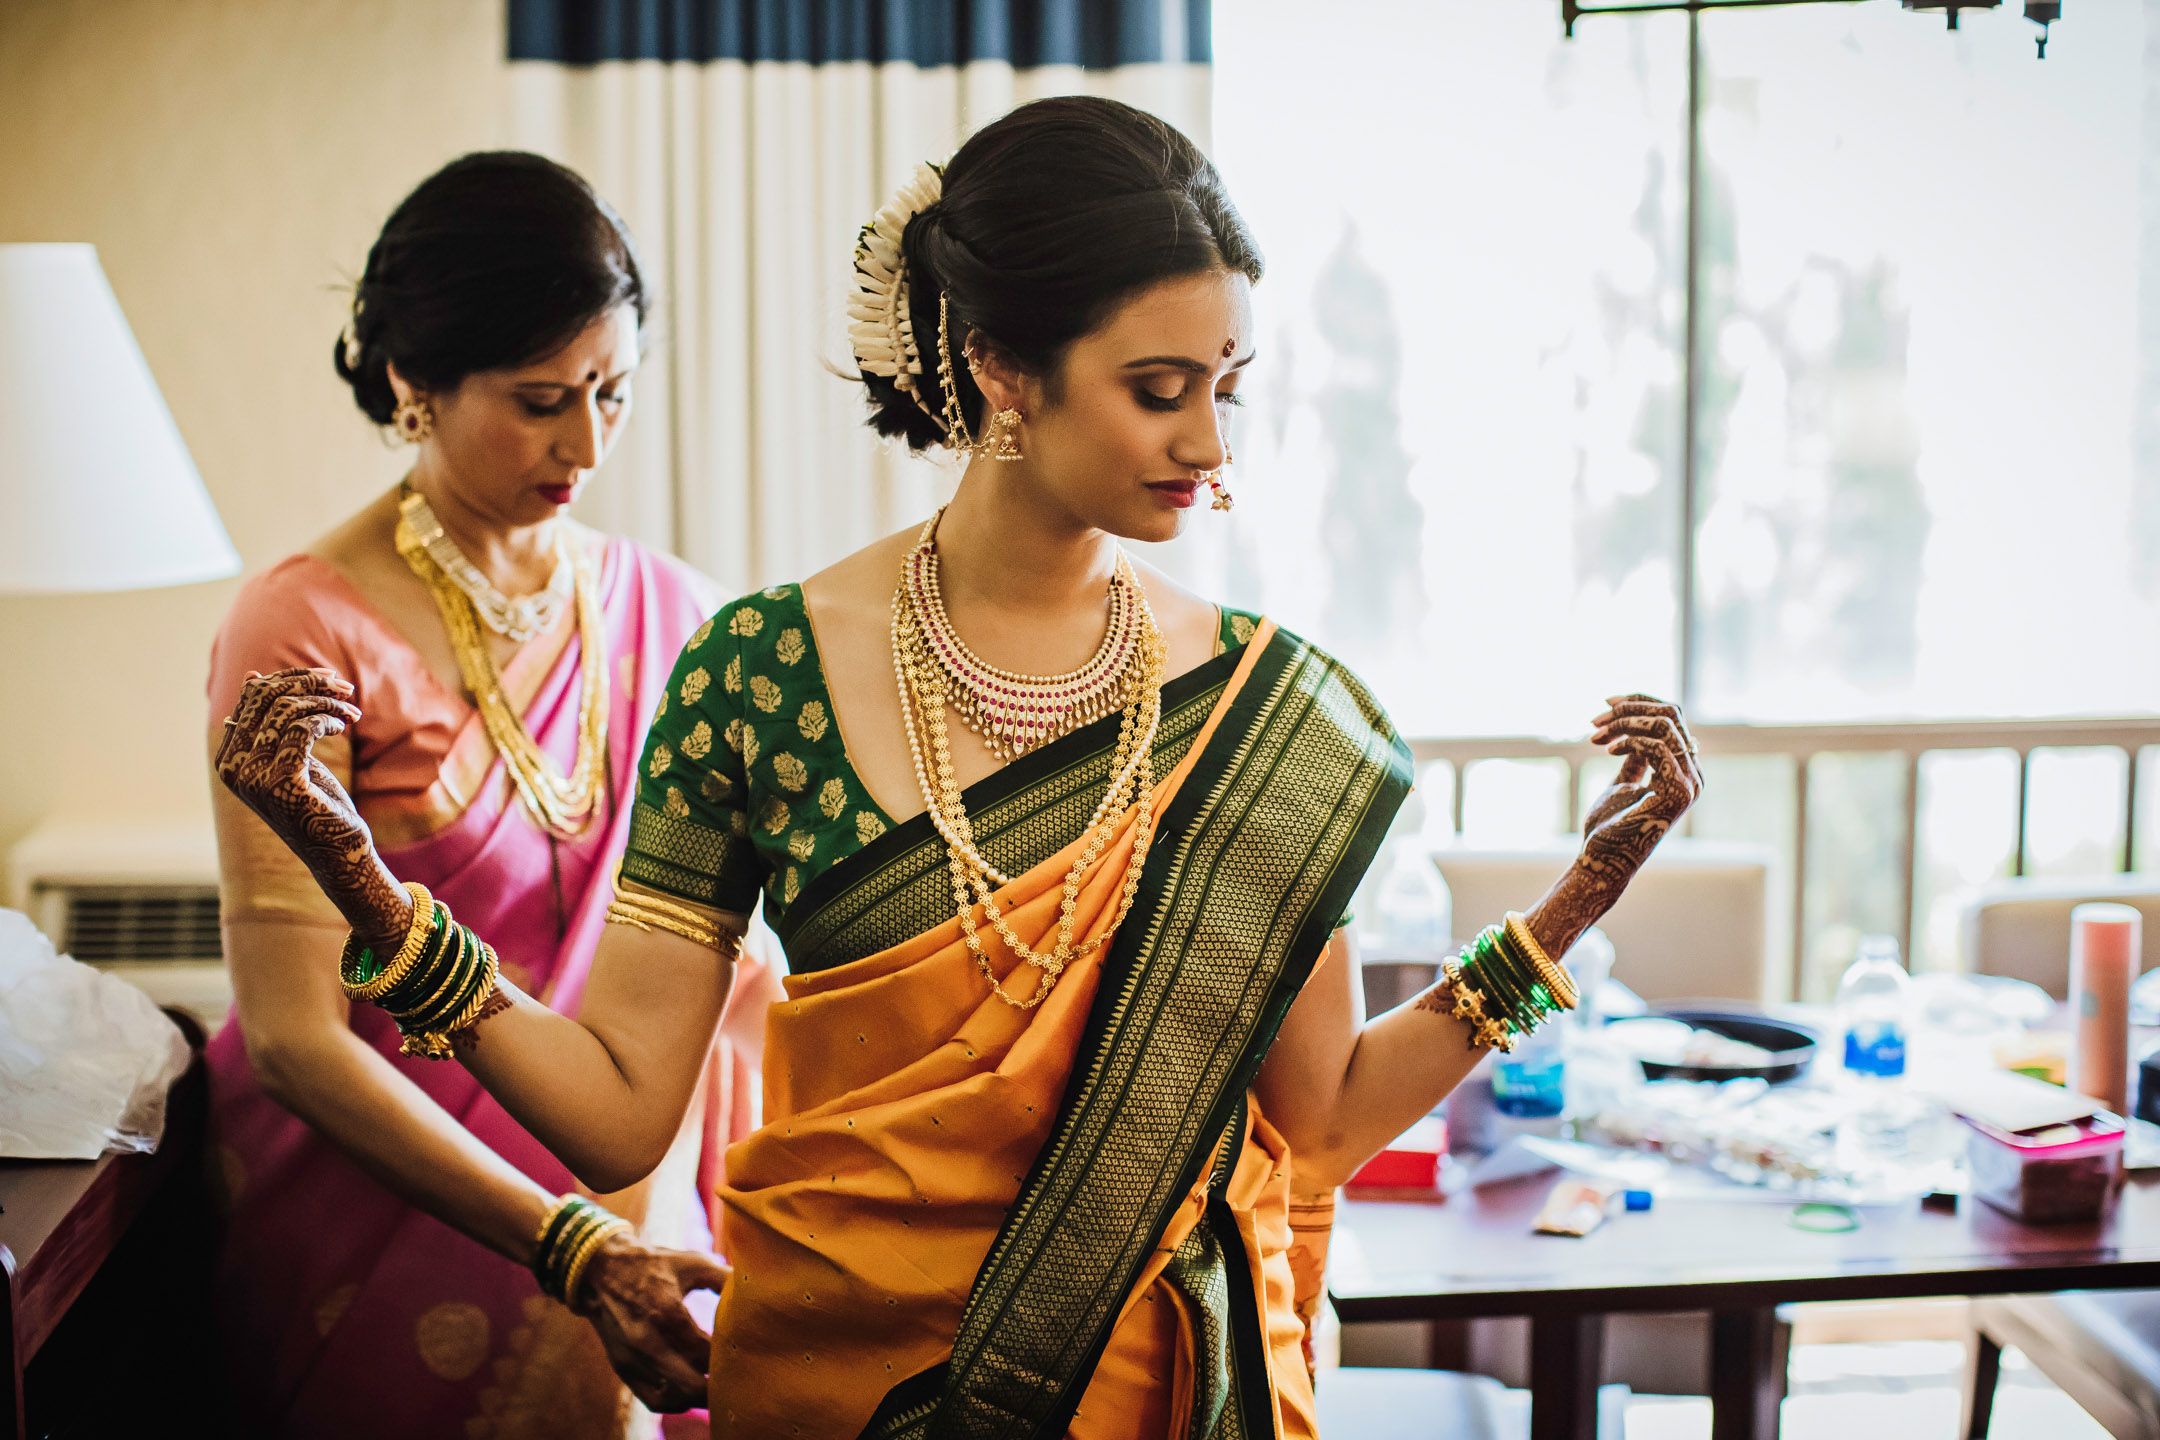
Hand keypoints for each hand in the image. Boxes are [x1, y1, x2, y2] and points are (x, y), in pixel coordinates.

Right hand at [215, 667, 410, 946]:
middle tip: (344, 687)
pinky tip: (343, 724)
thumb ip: (269, 723)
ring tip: (351, 711)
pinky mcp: (281, 782)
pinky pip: (303, 728)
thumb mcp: (289, 757)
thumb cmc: (316, 804)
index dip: (292, 678)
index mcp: (229, 758)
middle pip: (266, 697)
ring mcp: (253, 776)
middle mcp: (233, 767)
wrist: (338, 853)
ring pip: (286, 710)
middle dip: (310, 683)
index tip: (327, 679)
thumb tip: (252, 676)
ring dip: (326, 701)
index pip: (252, 696)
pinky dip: (328, 718)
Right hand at [575, 1234, 730, 1412]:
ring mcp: (631, 1359)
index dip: (728, 1358)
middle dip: (717, 1387)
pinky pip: (653, 1400)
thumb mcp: (692, 1262)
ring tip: (718, 1387)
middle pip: (691, 1385)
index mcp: (666, 1312)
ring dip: (698, 1397)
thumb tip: (756, 1291)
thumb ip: (724, 1278)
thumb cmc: (653, 1263)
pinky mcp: (622, 1368)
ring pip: (673, 1399)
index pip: (705, 1352)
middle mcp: (646, 1341)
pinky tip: (692, 1390)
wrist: (599, 1270)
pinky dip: (676, 1401)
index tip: (745, 1354)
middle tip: (737, 1380)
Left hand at [1530, 694, 1702, 953]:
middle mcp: (1694, 775)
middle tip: (1595, 719)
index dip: (1639, 701)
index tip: (1605, 703)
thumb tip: (1635, 734)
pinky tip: (1607, 750)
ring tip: (1597, 734)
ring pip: (1665, 724)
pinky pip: (1658, 746)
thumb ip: (1635, 759)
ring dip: (1624, 722)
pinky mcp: (1679, 792)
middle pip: (1671, 713)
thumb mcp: (1623, 782)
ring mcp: (1690, 784)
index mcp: (1683, 770)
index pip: (1672, 716)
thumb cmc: (1609, 825)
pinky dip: (1629, 740)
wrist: (1604, 858)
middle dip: (1629, 708)